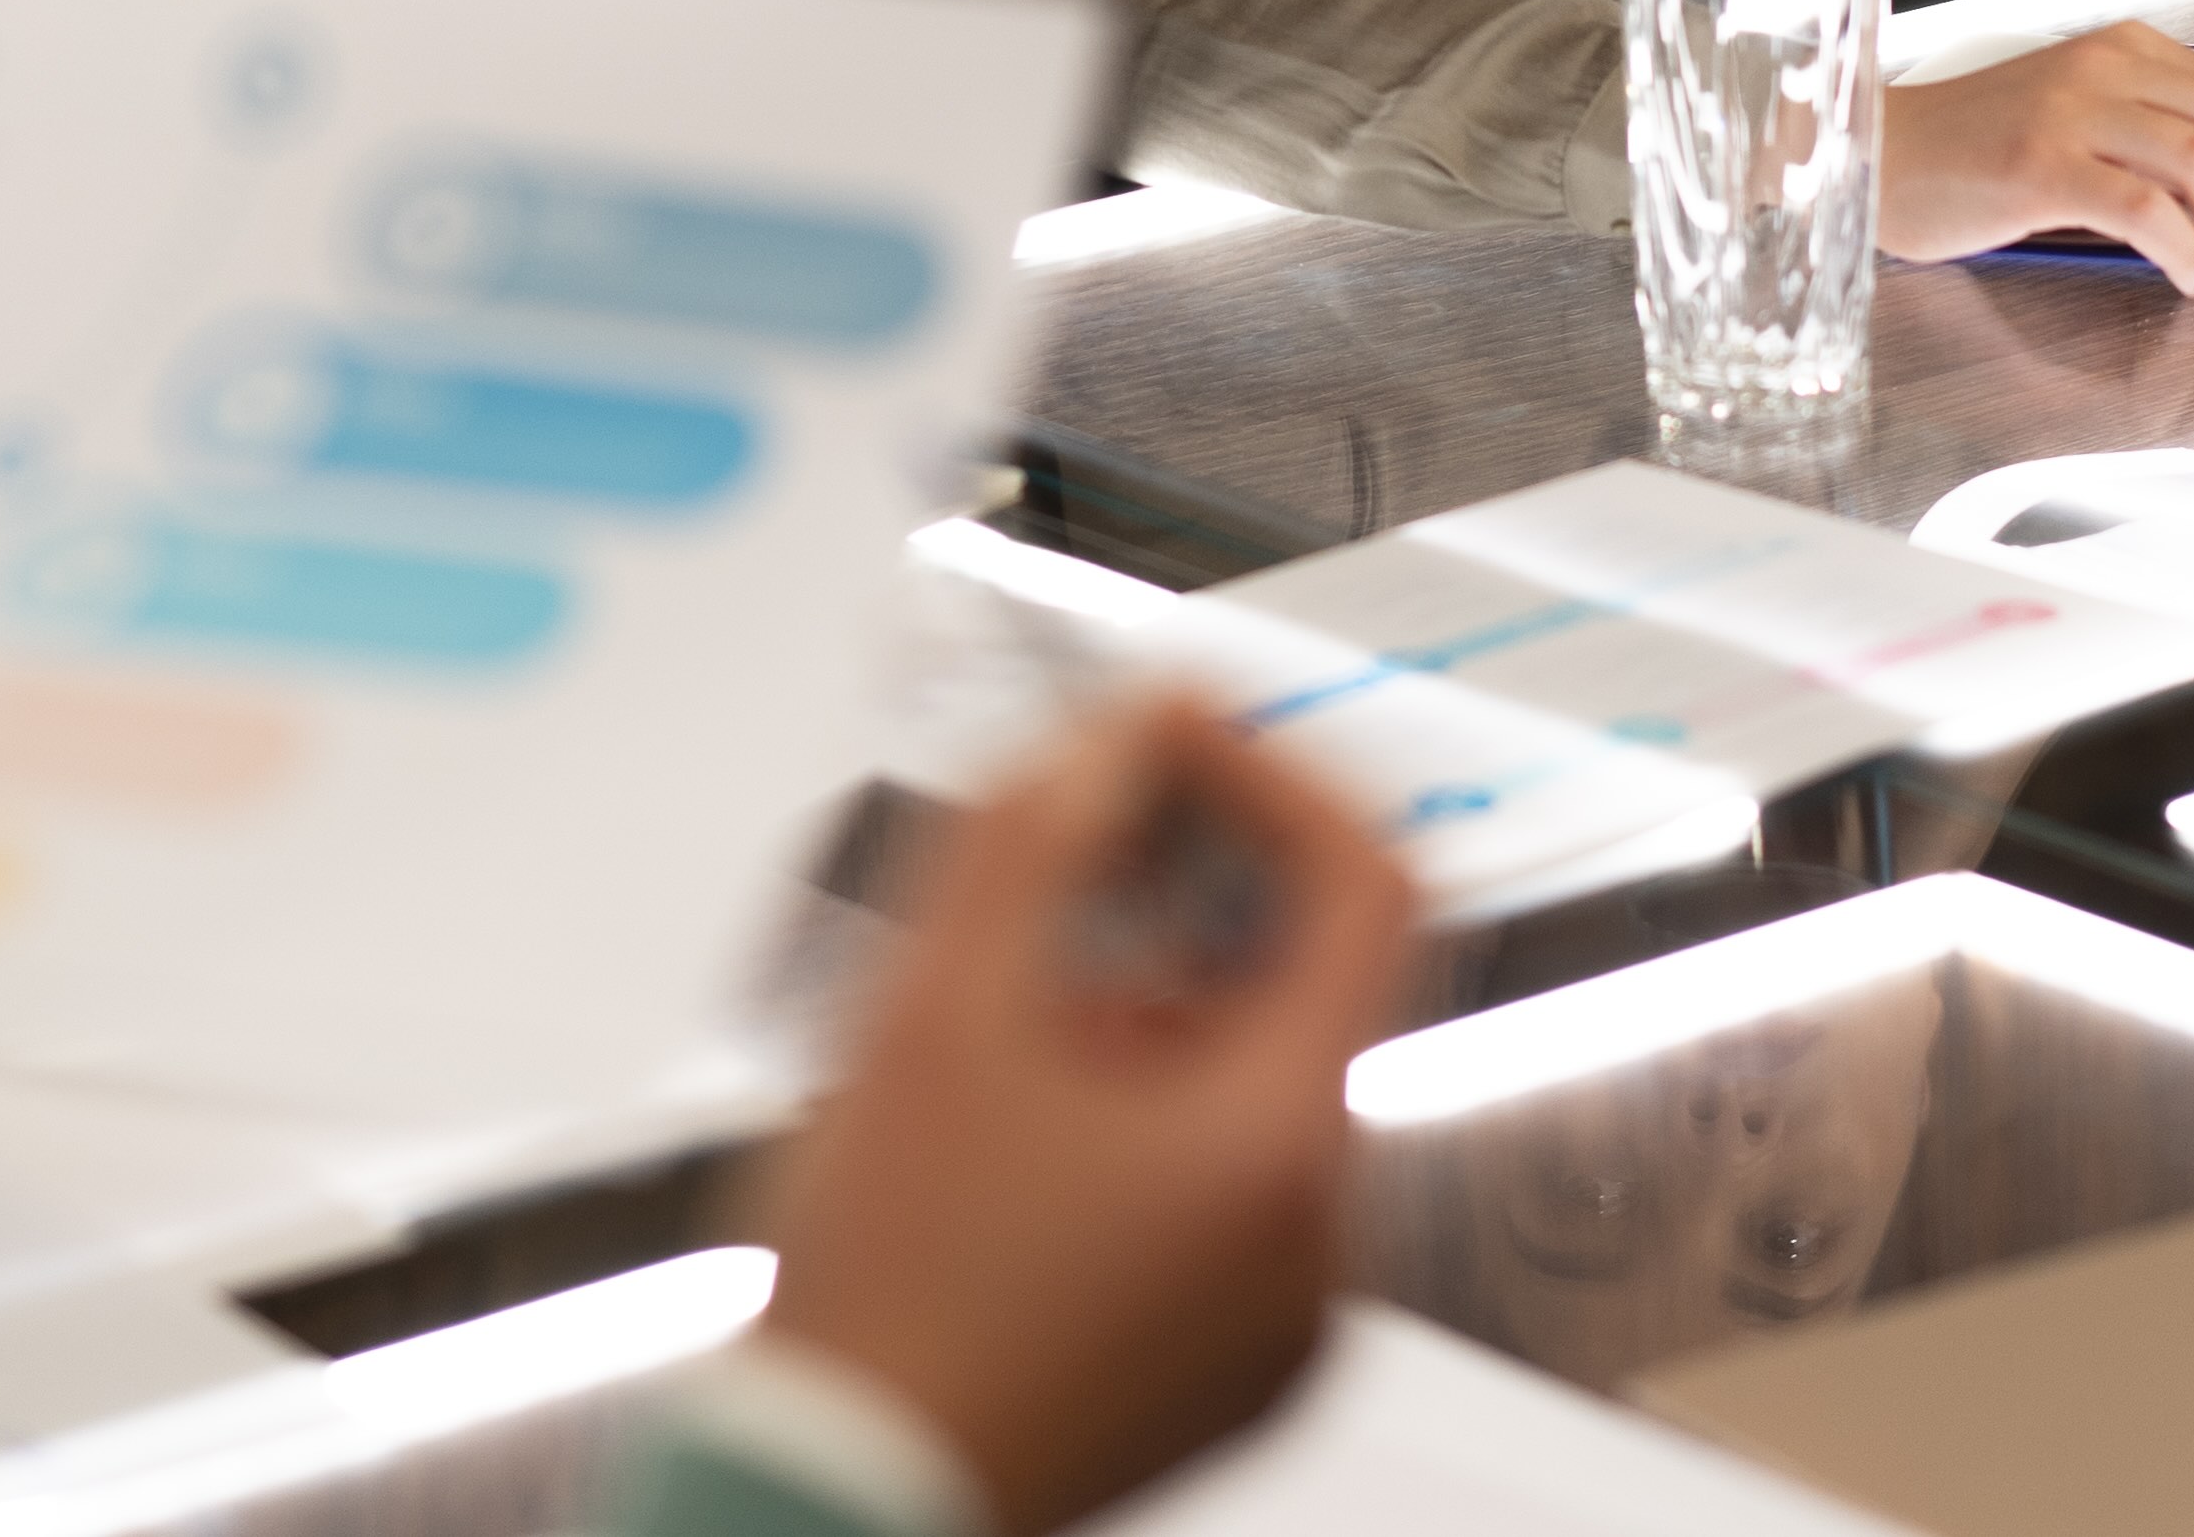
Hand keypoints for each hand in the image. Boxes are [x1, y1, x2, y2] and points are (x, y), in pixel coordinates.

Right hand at [759, 698, 1417, 1536]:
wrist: (829, 1509)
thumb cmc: (880, 1307)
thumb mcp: (934, 1018)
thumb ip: (1034, 840)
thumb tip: (1112, 736)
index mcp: (1279, 1150)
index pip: (1364, 887)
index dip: (1270, 775)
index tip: (1169, 734)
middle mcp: (1318, 1244)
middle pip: (1305, 989)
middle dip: (1182, 898)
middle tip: (1061, 851)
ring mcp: (1282, 1320)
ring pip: (1254, 1090)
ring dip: (1146, 1013)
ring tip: (997, 1029)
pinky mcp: (1230, 1368)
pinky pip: (1227, 1195)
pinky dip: (1143, 1123)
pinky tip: (1016, 1136)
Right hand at [1878, 26, 2193, 294]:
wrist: (1877, 154)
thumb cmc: (1973, 153)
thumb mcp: (2079, 124)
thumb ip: (2153, 147)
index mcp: (2129, 52)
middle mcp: (2107, 67)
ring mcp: (2071, 111)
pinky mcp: (2038, 164)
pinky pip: (2145, 206)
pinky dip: (2185, 251)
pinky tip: (2185, 278)